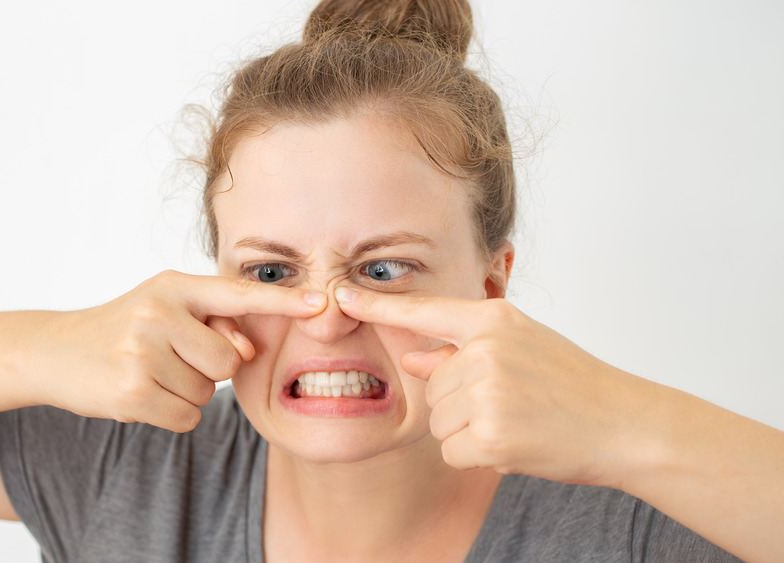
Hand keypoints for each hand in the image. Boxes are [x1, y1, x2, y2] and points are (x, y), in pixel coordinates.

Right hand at [36, 271, 326, 431]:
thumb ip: (213, 323)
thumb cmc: (124, 329)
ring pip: (208, 392)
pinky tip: (143, 393)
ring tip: (151, 372)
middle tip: (171, 358)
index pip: (238, 294)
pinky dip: (172, 413)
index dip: (283, 302)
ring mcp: (142, 352)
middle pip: (229, 361)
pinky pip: (188, 416)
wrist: (56, 352)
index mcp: (173, 285)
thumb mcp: (166, 309)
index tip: (321, 303)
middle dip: (210, 369)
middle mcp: (159, 312)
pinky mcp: (132, 392)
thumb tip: (247, 352)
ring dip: (187, 391)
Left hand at [335, 287, 651, 486]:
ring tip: (518, 421)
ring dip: (469, 432)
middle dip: (459, 405)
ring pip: (440, 422)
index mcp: (494, 320)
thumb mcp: (519, 350)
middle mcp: (486, 350)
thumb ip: (461, 352)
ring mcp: (489, 391)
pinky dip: (479, 457)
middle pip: (431, 386)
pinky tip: (517, 444)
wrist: (625, 424)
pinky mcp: (492, 434)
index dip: (377, 306)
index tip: (339, 296)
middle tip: (512, 405)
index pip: (424, 311)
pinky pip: (454, 452)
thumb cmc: (573, 385)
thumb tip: (413, 357)